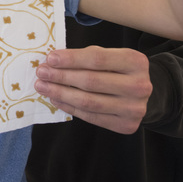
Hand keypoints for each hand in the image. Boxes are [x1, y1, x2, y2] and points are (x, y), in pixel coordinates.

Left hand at [34, 46, 152, 133]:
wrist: (141, 92)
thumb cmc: (118, 69)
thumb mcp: (109, 55)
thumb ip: (85, 57)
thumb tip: (53, 62)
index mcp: (135, 61)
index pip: (97, 59)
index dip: (71, 59)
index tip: (50, 58)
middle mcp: (139, 85)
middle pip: (91, 82)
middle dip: (61, 77)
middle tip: (41, 73)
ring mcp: (134, 108)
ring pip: (89, 102)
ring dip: (61, 94)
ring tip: (43, 87)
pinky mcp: (127, 125)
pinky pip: (91, 116)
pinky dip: (70, 107)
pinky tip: (56, 99)